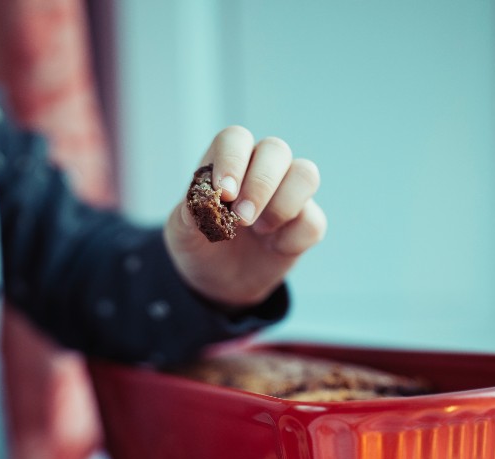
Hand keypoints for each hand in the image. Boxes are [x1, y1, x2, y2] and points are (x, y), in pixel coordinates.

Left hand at [165, 126, 326, 308]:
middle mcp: (262, 169)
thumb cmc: (201, 245)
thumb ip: (188, 215)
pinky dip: (292, 238)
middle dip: (260, 185)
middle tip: (242, 218)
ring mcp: (288, 193)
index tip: (224, 194)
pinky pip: (312, 221)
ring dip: (283, 204)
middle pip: (276, 149)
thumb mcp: (183, 234)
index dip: (232, 161)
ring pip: (305, 175)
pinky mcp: (306, 222)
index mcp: (228, 162)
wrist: (218, 281)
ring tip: (260, 230)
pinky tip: (273, 247)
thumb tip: (200, 204)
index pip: (235, 139)